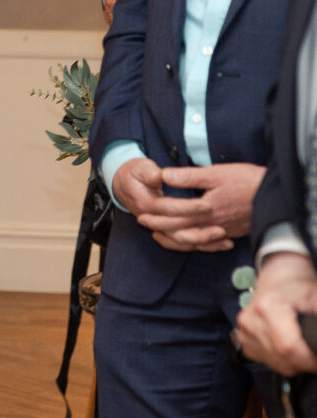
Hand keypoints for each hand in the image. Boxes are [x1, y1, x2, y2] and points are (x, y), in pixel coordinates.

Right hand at [110, 157, 221, 250]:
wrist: (123, 184)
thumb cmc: (135, 174)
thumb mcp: (141, 168)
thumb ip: (152, 173)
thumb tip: (162, 175)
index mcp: (147, 204)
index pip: (169, 208)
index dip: (188, 208)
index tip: (207, 205)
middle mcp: (153, 220)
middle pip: (177, 232)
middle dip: (200, 231)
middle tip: (221, 228)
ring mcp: (160, 227)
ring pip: (182, 241)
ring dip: (204, 242)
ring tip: (225, 239)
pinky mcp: (168, 230)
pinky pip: (185, 243)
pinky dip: (203, 246)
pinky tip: (223, 244)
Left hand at [147, 163, 264, 248]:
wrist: (275, 194)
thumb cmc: (246, 180)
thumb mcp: (216, 173)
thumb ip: (189, 176)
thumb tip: (164, 175)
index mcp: (205, 208)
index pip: (174, 216)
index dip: (156, 215)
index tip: (142, 213)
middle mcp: (212, 224)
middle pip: (180, 230)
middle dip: (160, 228)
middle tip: (144, 224)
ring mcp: (223, 230)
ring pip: (193, 241)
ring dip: (175, 239)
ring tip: (161, 236)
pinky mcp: (232, 233)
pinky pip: (209, 244)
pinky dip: (196, 244)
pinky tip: (191, 242)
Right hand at [237, 251, 316, 375]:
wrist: (277, 279)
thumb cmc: (297, 287)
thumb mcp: (316, 296)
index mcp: (267, 307)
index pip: (289, 347)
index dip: (310, 358)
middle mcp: (250, 320)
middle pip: (283, 359)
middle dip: (305, 362)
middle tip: (314, 352)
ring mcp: (244, 331)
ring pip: (276, 365)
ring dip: (294, 363)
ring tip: (302, 347)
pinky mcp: (242, 340)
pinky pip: (266, 362)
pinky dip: (281, 361)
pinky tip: (286, 345)